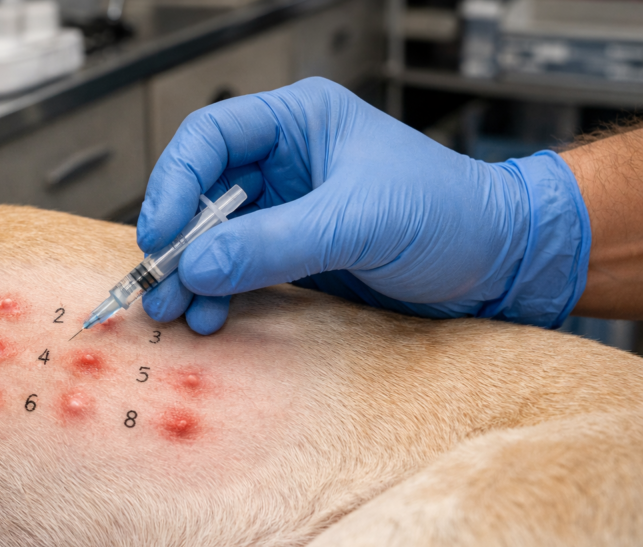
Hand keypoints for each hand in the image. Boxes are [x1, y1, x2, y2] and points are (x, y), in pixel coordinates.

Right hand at [137, 77, 589, 333]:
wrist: (497, 264)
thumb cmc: (453, 213)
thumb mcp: (359, 221)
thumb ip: (275, 242)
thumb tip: (200, 265)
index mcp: (299, 121)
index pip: (211, 138)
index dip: (176, 182)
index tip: (162, 232)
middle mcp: (286, 161)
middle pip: (203, 190)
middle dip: (178, 237)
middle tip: (159, 279)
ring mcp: (287, 209)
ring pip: (214, 235)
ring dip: (192, 273)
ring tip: (178, 308)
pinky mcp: (294, 252)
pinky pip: (239, 267)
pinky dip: (220, 292)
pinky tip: (212, 314)